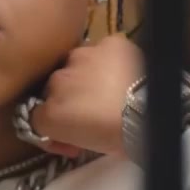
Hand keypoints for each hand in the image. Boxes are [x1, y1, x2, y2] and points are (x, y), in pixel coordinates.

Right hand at [30, 34, 142, 157]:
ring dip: (88, 75)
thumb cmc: (117, 137)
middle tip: (94, 112)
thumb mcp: (83, 145)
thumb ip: (64, 133)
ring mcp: (82, 57)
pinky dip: (111, 60)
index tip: (74, 133)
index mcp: (50, 113)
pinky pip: (105, 50)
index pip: (39, 114)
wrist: (150, 113)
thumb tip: (62, 129)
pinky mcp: (108, 43)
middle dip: (71, 98)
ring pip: (79, 64)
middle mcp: (56, 81)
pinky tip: (123, 72)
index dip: (57, 125)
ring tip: (110, 90)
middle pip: (57, 86)